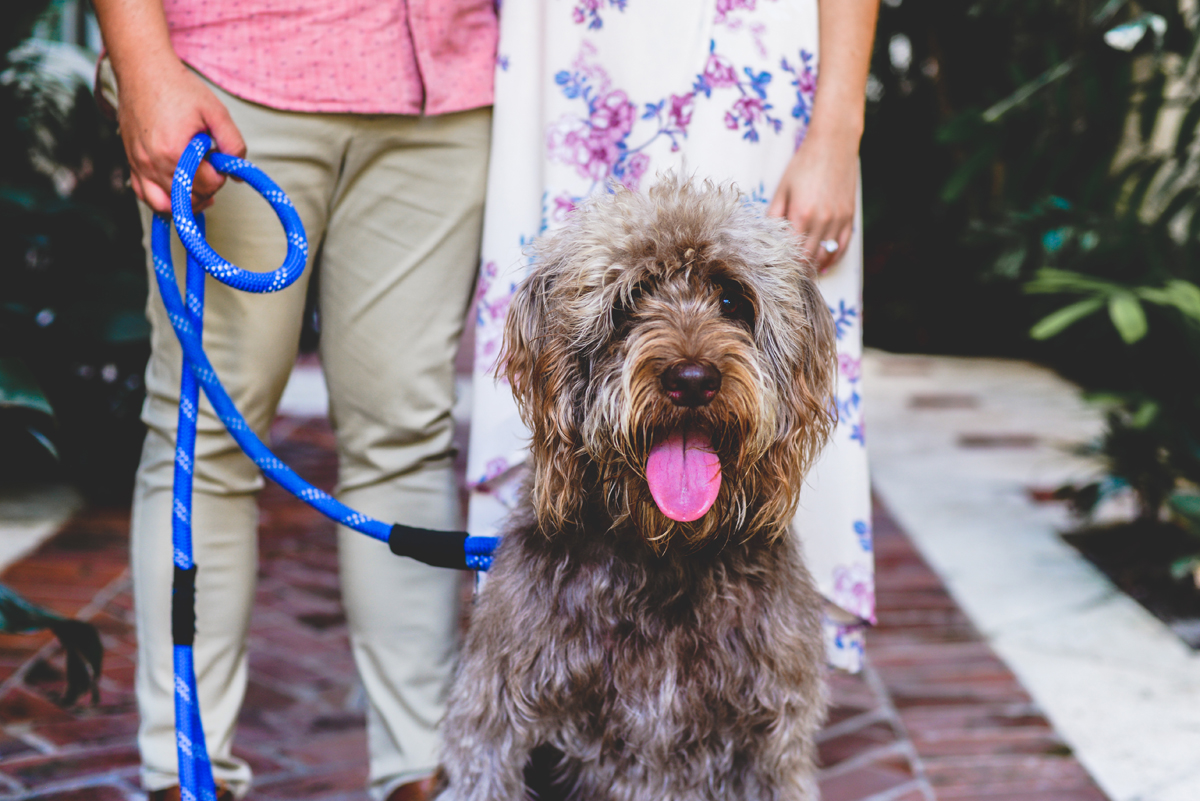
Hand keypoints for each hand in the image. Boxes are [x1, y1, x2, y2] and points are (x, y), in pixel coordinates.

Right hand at [116, 58, 244, 213]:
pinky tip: (177, 189)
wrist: (143, 70)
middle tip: (209, 165)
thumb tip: (238, 173)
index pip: (208, 186)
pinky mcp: (131, 163)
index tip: (218, 158)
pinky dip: (162, 200)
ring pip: (165, 206)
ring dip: (186, 201)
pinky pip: (145, 196)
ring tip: (198, 185)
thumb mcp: (216, 112)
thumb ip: (233, 143)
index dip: (220, 175)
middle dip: (206, 188)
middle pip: (188, 199)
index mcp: (175, 152)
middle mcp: (153, 163)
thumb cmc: (179, 88)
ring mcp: (139, 165)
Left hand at [767, 130, 859, 273]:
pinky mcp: (849, 217)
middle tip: (788, 279)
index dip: (785, 265)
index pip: (792, 252)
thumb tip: (766, 237)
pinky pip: (842, 246)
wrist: (834, 144)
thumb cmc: (804, 164)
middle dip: (798, 270)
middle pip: (809, 257)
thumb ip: (774, 215)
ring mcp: (838, 220)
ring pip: (826, 255)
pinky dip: (833, 258)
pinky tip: (824, 264)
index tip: (777, 273)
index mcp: (801, 214)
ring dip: (815, 267)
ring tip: (804, 275)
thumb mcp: (782, 188)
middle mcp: (822, 221)